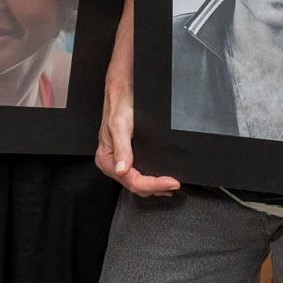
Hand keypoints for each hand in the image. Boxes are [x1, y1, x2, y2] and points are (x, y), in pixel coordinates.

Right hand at [95, 72, 179, 198]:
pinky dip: (151, 181)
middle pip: (135, 185)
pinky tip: (161, 180)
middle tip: (175, 184)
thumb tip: (122, 169)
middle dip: (157, 188)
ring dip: (155, 187)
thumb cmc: (119, 107)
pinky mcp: (126, 158)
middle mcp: (112, 164)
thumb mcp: (120, 126)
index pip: (131, 181)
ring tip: (171, 186)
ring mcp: (119, 162)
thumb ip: (122, 149)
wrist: (121, 94)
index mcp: (107, 159)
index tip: (170, 182)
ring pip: (138, 183)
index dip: (153, 184)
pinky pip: (138, 175)